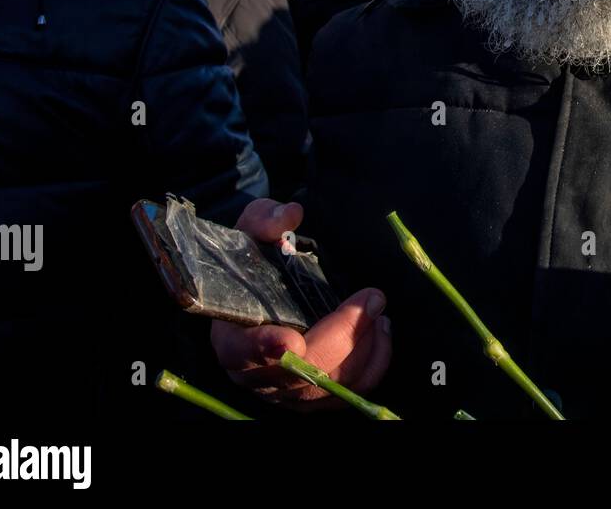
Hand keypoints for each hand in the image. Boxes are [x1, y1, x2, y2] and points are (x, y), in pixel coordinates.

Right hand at [210, 198, 391, 408]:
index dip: (264, 349)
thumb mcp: (252, 234)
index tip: (291, 340)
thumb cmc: (255, 262)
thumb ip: (265, 221)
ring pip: (329, 386)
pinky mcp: (312, 397)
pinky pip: (348, 393)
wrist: (260, 291)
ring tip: (379, 314)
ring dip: (363, 350)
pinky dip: (372, 364)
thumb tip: (291, 214)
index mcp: (230, 335)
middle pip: (301, 371)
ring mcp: (284, 391)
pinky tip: (380, 333)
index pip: (241, 351)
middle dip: (343, 335)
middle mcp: (253, 373)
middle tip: (373, 299)